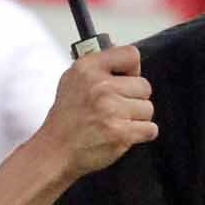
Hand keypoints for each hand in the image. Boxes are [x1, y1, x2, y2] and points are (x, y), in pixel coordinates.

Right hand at [40, 42, 156, 177]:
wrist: (54, 151)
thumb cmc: (66, 119)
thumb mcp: (72, 80)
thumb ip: (98, 65)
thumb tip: (125, 53)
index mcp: (88, 68)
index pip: (131, 55)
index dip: (133, 71)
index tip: (125, 81)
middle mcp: (100, 86)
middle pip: (144, 86)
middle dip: (135, 99)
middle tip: (116, 109)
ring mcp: (111, 110)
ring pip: (148, 109)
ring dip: (137, 119)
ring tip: (116, 123)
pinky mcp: (121, 133)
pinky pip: (150, 129)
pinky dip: (141, 134)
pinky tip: (123, 134)